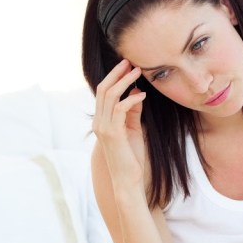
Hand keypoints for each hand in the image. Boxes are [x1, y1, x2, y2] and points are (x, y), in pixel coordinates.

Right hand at [93, 60, 148, 193]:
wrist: (127, 180)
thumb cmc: (131, 157)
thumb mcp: (133, 129)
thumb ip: (132, 111)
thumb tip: (137, 92)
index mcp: (101, 121)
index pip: (103, 92)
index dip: (114, 77)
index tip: (127, 66)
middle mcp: (98, 122)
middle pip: (104, 89)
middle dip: (117, 73)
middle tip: (131, 62)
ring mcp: (103, 128)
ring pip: (110, 96)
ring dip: (125, 81)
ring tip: (138, 72)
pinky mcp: (113, 134)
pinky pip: (119, 109)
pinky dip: (131, 99)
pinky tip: (143, 95)